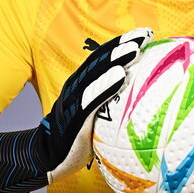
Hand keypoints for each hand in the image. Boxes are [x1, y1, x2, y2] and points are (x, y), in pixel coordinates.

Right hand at [0, 28, 152, 192]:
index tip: (145, 34)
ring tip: (135, 49)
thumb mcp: (95, 118)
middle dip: (123, 44)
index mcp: (82, 85)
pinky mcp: (75, 116)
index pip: (103, 59)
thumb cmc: (75, 139)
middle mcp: (76, 87)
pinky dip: (107, 85)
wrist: (47, 158)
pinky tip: (121, 76)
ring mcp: (74, 100)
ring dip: (116, 59)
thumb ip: (111, 107)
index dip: (122, 44)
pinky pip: (93, 98)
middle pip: (101, 60)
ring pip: (96, 74)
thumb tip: (142, 102)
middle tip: (146, 34)